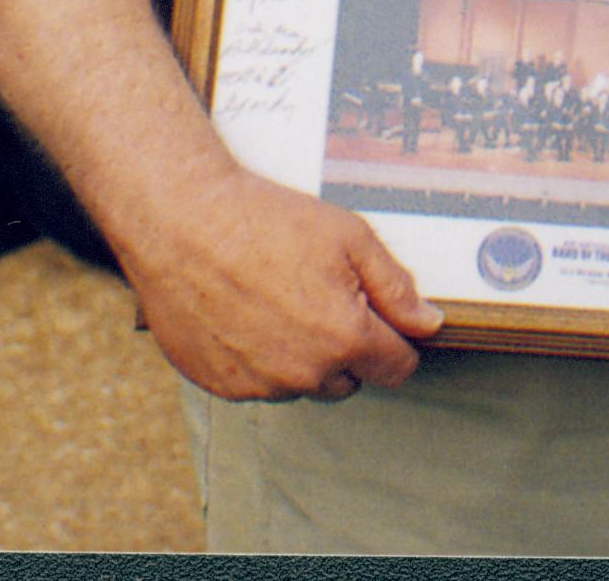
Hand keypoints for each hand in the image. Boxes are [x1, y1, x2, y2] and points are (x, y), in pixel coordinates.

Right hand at [116, 162, 442, 400]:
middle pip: (351, 380)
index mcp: (343, 339)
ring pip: (303, 384)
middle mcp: (301, 374)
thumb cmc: (265, 224)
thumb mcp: (351, 238)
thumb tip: (426, 323)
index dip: (398, 341)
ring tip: (281, 301)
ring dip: (304, 358)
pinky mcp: (220, 385)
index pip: (397, 367)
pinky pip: (260, 385)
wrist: (182, 225)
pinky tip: (249, 316)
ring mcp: (257, 385)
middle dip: (350, 349)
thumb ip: (396, 288)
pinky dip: (262, 361)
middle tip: (325, 299)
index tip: (385, 319)